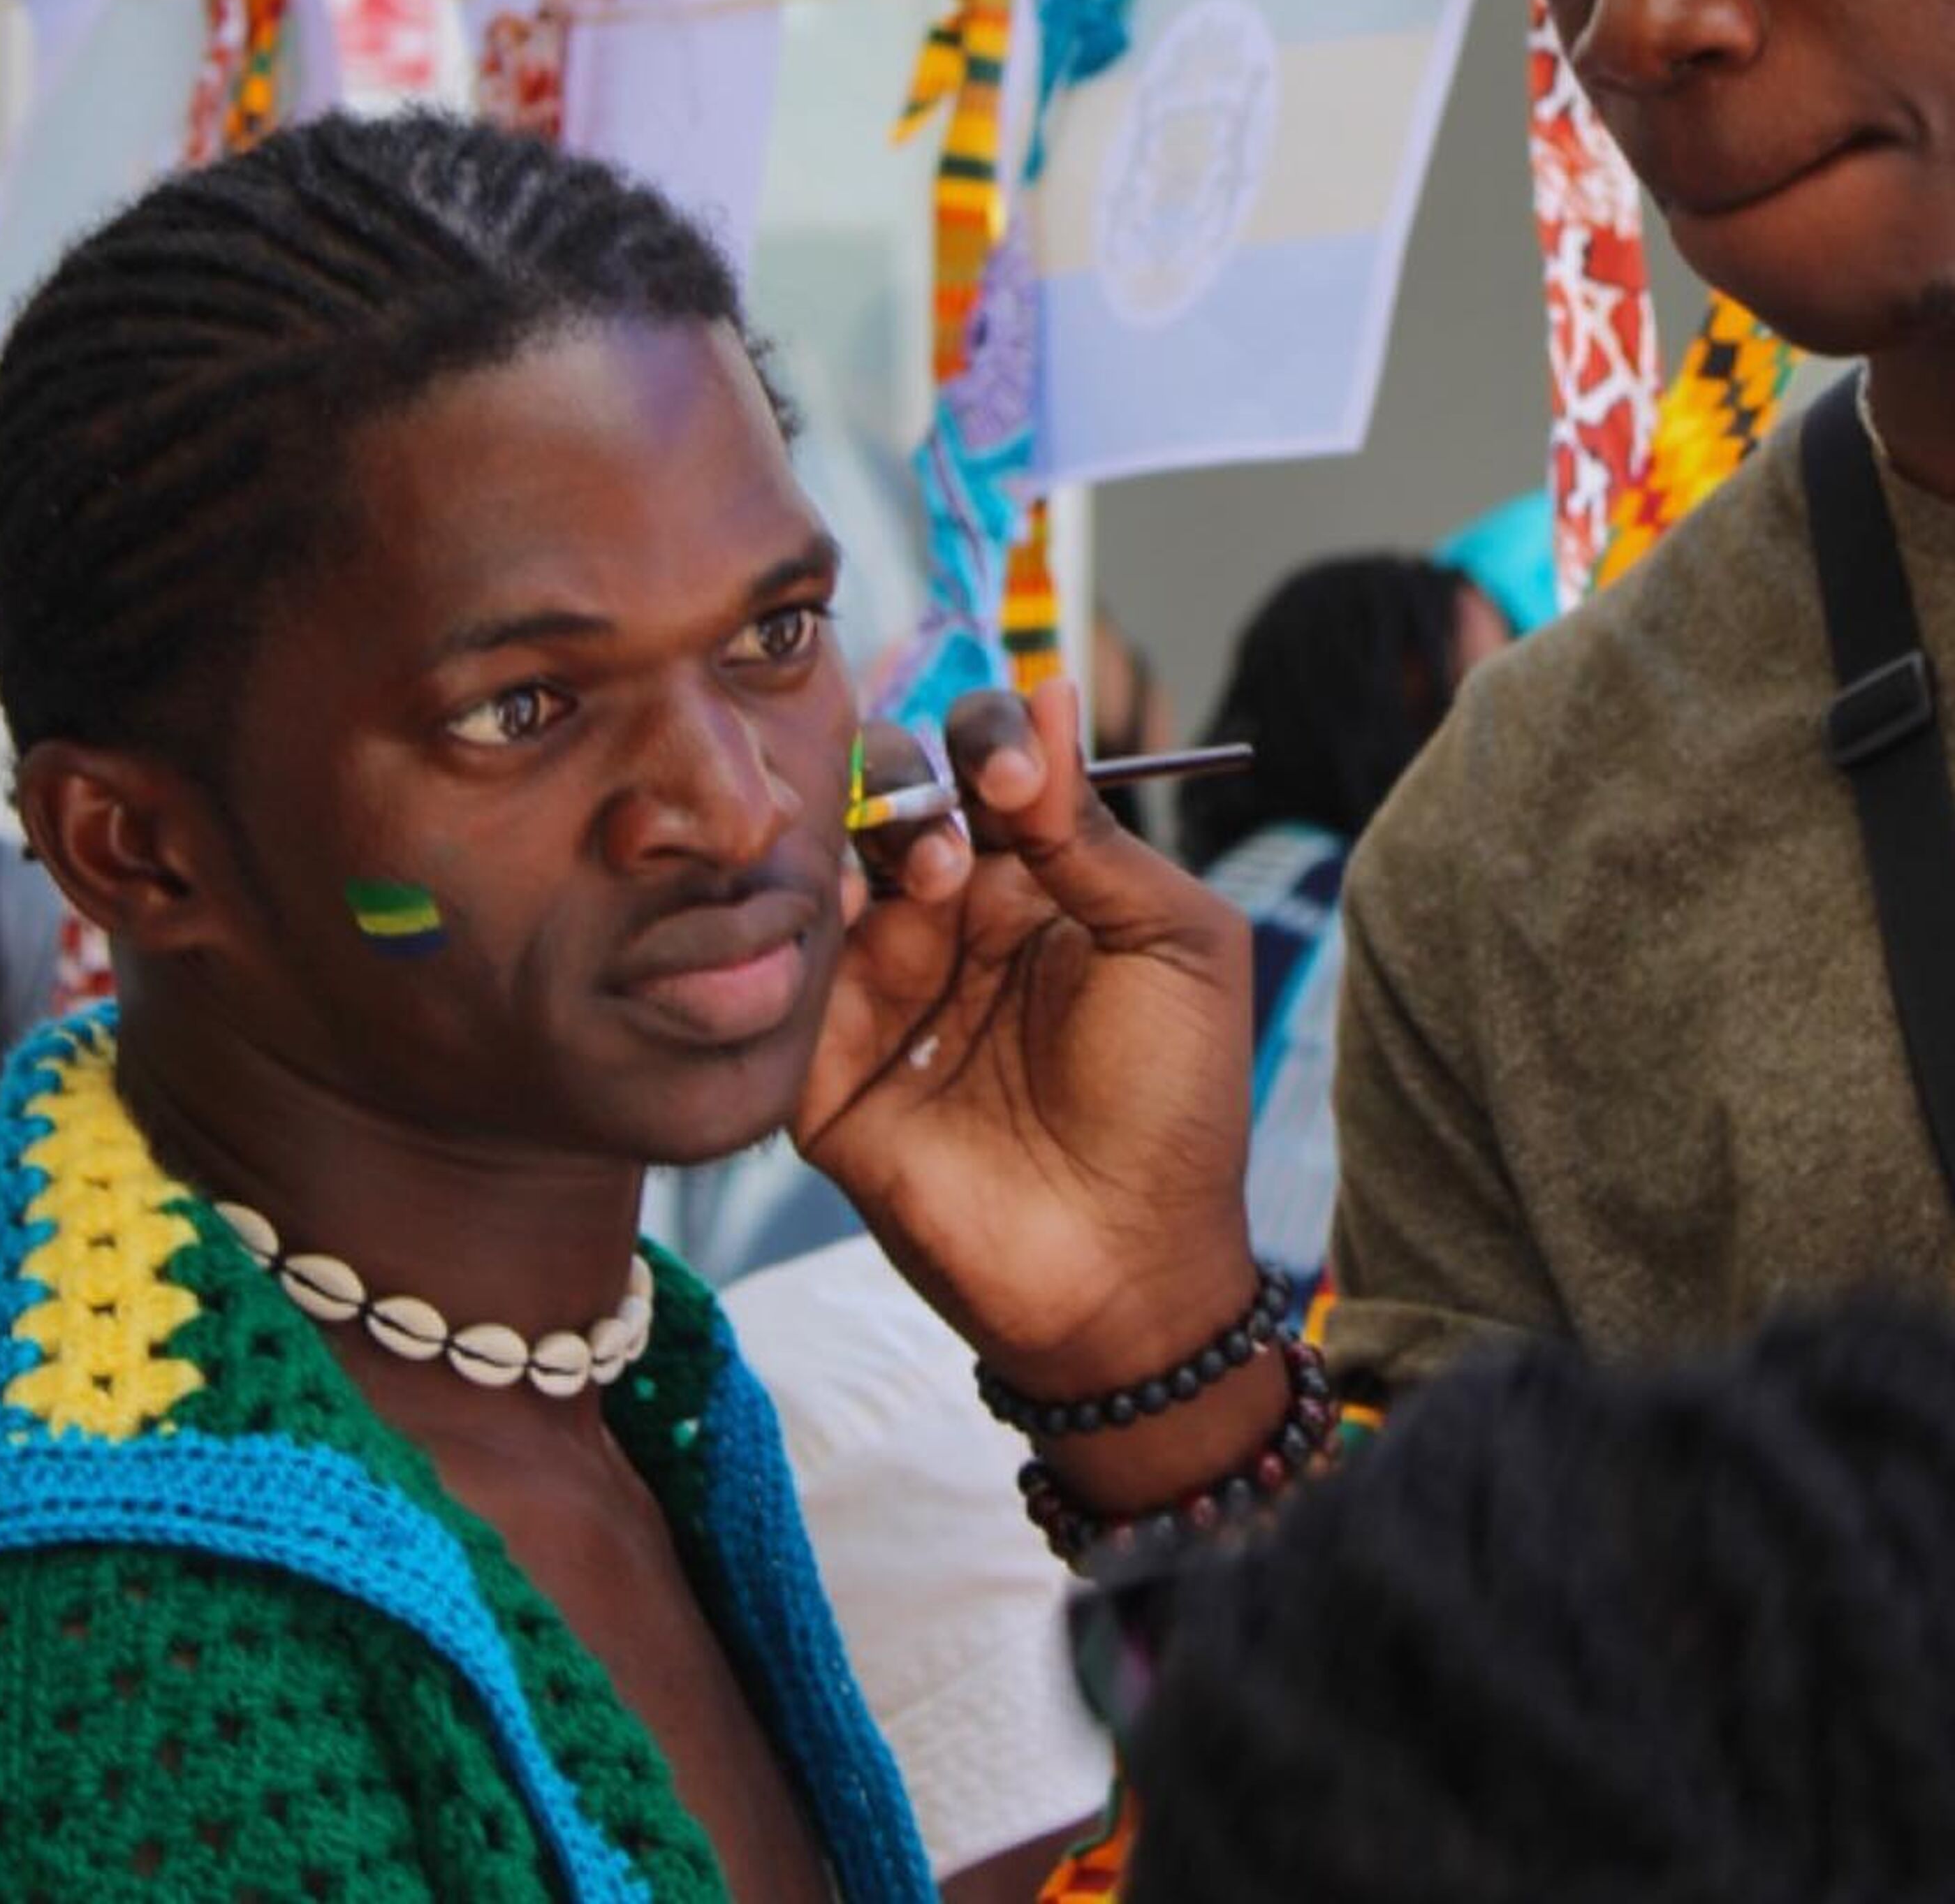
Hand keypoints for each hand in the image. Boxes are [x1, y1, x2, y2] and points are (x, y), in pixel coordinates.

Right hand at [794, 678, 1257, 1390]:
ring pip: (826, 868)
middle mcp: (948, 918)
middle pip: (888, 796)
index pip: (983, 763)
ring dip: (869, 853)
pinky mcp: (822, 1069)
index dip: (987, 739)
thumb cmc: (1176, 1101)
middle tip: (958, 843)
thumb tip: (1050, 688)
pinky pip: (778, 981)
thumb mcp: (1172, 942)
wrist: (1130, 1266)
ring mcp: (879, 990)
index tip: (1014, 772)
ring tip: (929, 889)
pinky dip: (795, 937)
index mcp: (1036, 877)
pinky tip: (835, 928)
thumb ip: (1093, 827)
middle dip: (908, 786)